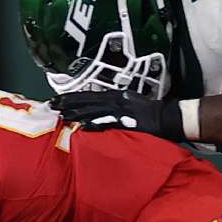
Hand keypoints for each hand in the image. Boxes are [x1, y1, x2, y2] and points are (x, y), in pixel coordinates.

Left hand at [50, 91, 182, 140]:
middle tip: (52, 105)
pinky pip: (107, 123)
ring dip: (77, 113)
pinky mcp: (126, 122)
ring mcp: (120, 111)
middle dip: (68, 103)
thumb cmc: (151, 112)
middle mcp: (116, 100)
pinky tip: (82, 126)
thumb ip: (113, 108)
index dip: (72, 97)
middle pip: (87, 100)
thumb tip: (96, 115)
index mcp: (116, 95)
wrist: (169, 117)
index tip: (58, 99)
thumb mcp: (130, 104)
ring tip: (61, 115)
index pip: (89, 95)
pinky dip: (94, 124)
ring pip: (93, 110)